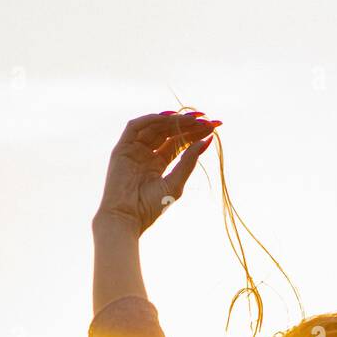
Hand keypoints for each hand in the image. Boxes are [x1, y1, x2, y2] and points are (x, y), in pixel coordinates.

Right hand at [93, 110, 221, 237]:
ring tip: (192, 119)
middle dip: (188, 125)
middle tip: (206, 119)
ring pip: (154, 127)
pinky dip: (151, 119)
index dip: (195, 133)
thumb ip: (188, 162)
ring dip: (173, 120)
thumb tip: (206, 141)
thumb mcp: (175, 183)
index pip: (179, 142)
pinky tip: (169, 118)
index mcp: (158, 164)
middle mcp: (146, 154)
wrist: (127, 218)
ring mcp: (134, 149)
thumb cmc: (150, 207)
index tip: (214, 126)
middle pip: (169, 132)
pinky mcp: (122, 148)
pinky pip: (135, 127)